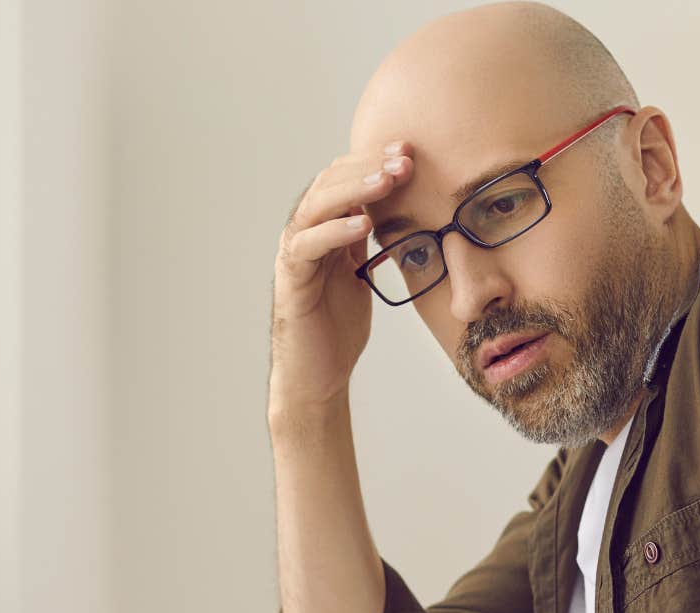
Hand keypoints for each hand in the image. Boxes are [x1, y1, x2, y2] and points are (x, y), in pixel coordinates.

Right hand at [268, 141, 414, 413]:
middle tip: (403, 158)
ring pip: (317, 205)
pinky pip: (307, 245)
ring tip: (387, 179)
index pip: (345, 179)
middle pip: (331, 183)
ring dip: (354, 189)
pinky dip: (333, 231)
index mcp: (325, 227)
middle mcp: (305, 233)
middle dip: (368, 166)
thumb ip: (366, 240)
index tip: (408, 150)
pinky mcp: (290, 279)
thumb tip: (396, 210)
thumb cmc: (338, 326)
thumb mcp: (360, 271)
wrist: (318, 374)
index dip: (374, 161)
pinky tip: (361, 222)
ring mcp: (295, 254)